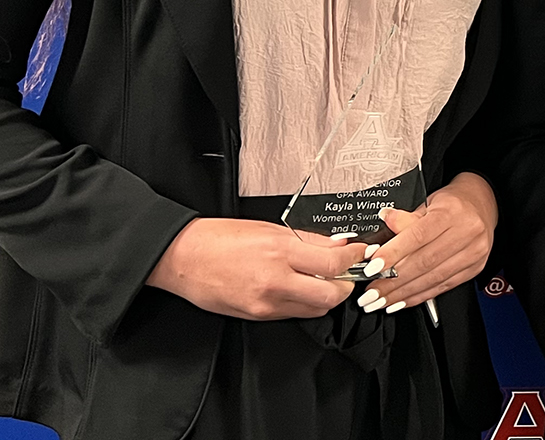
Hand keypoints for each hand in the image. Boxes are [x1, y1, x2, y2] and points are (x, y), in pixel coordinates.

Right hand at [145, 217, 368, 320]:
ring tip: (322, 281)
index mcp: (280, 251)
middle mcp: (276, 280)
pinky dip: (304, 304)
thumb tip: (338, 245)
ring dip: (326, 297)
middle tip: (347, 272)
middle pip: (331, 295)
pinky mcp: (257, 316)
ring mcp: (267, 303)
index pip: (334, 264)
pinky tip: (298, 289)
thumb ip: (307, 240)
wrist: (182, 258)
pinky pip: (293, 314)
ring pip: (315, 309)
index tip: (362, 254)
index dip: (355, 260)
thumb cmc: (219, 238)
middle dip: (346, 285)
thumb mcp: (268, 228)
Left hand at [354, 171, 497, 313]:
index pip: (418, 235)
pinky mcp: (474, 269)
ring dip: (403, 293)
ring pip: (433, 278)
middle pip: (425, 262)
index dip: (393, 253)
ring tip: (382, 300)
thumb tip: (384, 219)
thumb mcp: (428, 202)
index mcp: (451, 212)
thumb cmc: (453, 204)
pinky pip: (443, 287)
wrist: (482, 205)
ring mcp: (473, 253)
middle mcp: (466, 232)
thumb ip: (406, 217)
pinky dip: (420, 296)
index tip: (372, 267)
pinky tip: (402, 301)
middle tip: (370, 293)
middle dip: (393, 281)